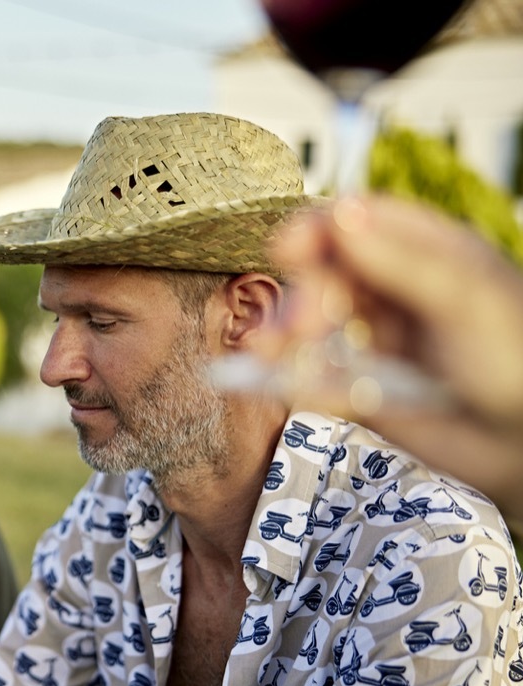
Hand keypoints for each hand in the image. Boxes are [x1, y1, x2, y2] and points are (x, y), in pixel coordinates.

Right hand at [265, 195, 522, 516]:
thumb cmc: (518, 362)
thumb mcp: (465, 300)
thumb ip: (402, 261)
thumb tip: (341, 216)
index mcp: (423, 253)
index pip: (357, 223)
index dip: (319, 230)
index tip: (289, 248)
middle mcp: (391, 292)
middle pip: (322, 275)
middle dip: (304, 296)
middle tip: (306, 325)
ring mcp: (372, 339)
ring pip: (307, 326)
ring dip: (282, 336)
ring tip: (269, 353)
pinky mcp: (355, 387)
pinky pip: (310, 377)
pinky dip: (290, 379)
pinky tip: (278, 381)